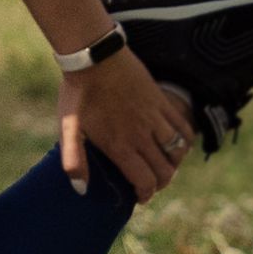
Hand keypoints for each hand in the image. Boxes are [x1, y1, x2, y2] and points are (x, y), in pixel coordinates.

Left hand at [59, 30, 197, 196]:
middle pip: (165, 172)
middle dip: (159, 183)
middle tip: (149, 183)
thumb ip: (74, 159)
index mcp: (120, 145)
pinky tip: (175, 145)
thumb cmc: (78, 93)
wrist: (94, 56)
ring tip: (160, 166)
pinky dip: (184, 143)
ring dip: (172, 165)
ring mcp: (156, 119)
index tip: (139, 196)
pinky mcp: (163, 103)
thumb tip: (80, 189)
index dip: (145, 194)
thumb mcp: (67, 127)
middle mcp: (143, 135)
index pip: (145, 182)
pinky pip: (185, 129)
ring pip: (177, 153)